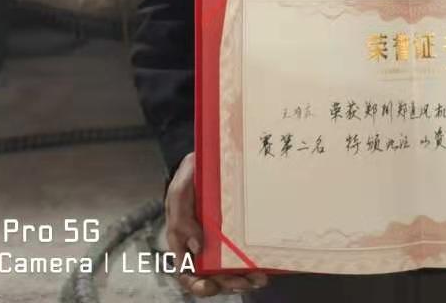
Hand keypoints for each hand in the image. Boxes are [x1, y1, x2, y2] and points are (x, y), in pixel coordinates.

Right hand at [164, 152, 270, 296]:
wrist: (212, 159)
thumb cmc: (190, 177)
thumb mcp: (179, 192)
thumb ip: (182, 218)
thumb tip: (198, 248)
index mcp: (183, 240)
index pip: (186, 271)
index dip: (196, 284)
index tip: (209, 286)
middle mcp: (202, 245)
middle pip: (212, 275)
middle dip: (228, 283)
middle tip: (244, 282)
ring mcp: (221, 240)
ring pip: (231, 268)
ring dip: (244, 278)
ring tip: (259, 278)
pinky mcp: (237, 233)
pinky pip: (245, 253)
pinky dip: (255, 262)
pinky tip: (266, 265)